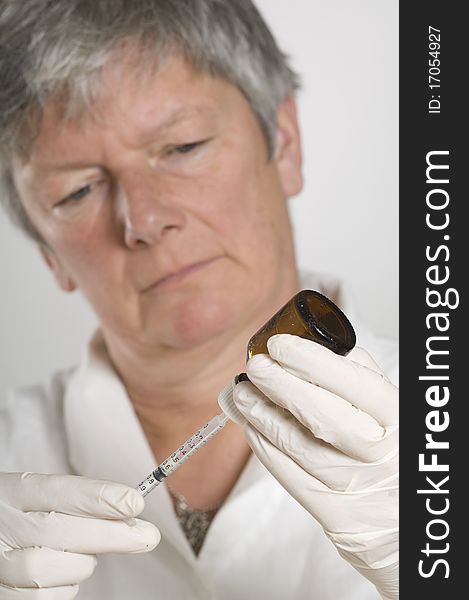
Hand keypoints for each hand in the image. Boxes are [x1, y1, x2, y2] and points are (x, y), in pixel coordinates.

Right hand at [0, 472, 159, 597]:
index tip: (135, 502)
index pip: (57, 490)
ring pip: (48, 569)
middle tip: (147, 536)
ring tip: (87, 555)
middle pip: (57, 531)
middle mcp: (2, 526)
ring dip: (81, 564)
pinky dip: (65, 587)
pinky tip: (66, 575)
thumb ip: (80, 500)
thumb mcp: (41, 497)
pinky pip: (42, 598)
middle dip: (109, 535)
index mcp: (14, 492)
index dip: (98, 497)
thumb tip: (131, 508)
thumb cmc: (24, 516)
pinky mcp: (2, 594)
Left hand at [233, 334, 398, 599]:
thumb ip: (359, 375)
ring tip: (243, 393)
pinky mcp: (333, 513)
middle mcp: (378, 454)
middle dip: (279, 385)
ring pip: (297, 445)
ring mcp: (354, 486)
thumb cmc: (394, 451)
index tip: (280, 345)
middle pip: (320, 415)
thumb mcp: (393, 408)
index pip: (354, 383)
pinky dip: (265, 446)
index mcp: (397, 419)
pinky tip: (252, 426)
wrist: (401, 514)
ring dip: (262, 414)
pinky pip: (289, 476)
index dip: (311, 361)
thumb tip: (311, 347)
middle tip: (256, 366)